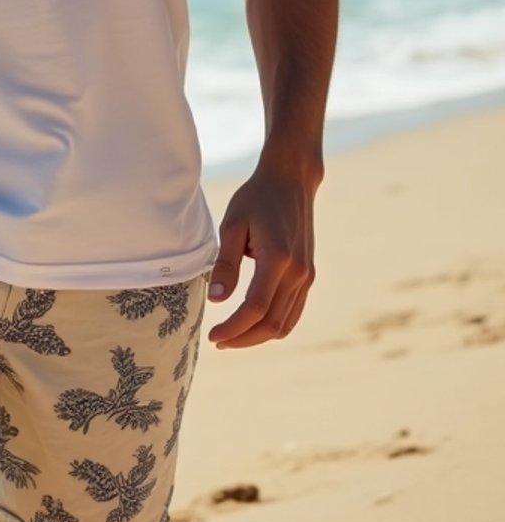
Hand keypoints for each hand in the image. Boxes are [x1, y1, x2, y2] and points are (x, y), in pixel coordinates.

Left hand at [206, 165, 317, 347]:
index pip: (255, 308)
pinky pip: (293, 312)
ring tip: (232, 336)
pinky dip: (274, 325)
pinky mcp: (308, 275)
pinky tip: (253, 324)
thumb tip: (216, 299)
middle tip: (218, 341)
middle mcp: (297, 272)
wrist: (291, 180)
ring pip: (285, 323)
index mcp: (277, 258)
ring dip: (258, 336)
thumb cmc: (256, 198)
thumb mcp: (233, 224)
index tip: (212, 335)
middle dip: (243, 339)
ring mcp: (306, 276)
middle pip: (272, 323)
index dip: (233, 328)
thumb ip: (226, 263)